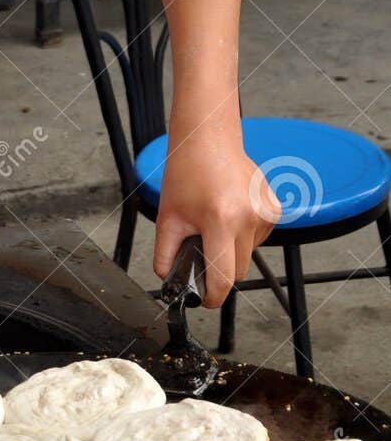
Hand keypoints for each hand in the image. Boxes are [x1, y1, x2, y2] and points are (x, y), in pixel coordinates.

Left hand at [153, 134, 279, 307]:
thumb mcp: (168, 217)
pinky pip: (258, 237)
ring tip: (214, 223)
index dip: (213, 296)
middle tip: (202, 252)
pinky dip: (243, 235)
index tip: (205, 300)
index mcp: (221, 221)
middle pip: (239, 270)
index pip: (224, 277)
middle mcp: (248, 218)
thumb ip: (165, 254)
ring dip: (232, 250)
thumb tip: (169, 281)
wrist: (209, 140)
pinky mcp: (275, 208)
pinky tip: (229, 213)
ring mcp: (266, 212)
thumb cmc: (187, 173)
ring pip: (249, 254)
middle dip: (220, 269)